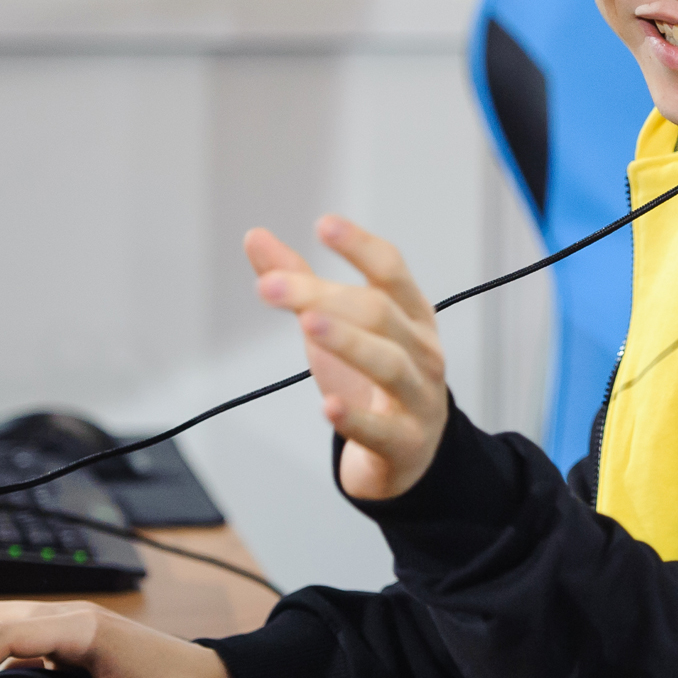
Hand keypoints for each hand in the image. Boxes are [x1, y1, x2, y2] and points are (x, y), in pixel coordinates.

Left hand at [244, 215, 447, 500]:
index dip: (359, 246)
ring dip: (348, 341)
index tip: (323, 224)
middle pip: (377, 313)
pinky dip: (356, 418)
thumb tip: (255, 236)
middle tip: (271, 286)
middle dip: (323, 296)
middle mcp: (422, 350)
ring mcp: (418, 397)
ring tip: (308, 323)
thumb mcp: (337, 327)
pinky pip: (381, 429)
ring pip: (389, 364)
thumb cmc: (370, 379)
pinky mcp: (405, 442)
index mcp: (410, 314)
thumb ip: (302, 284)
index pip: (391, 270)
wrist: (407, 453)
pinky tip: (328, 407)